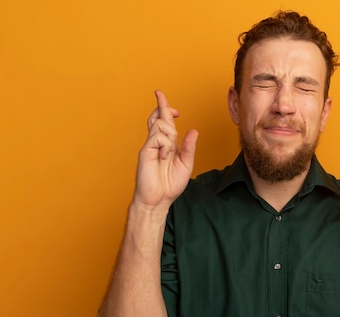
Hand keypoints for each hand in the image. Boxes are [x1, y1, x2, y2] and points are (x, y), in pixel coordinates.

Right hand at [133, 90, 197, 208]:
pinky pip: (157, 137)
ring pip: (161, 125)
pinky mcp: (145, 151)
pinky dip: (165, 145)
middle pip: (159, 117)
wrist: (158, 199)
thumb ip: (189, 147)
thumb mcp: (186, 164)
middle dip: (161, 104)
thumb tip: (194, 130)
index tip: (170, 103)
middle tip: (160, 93)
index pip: (165, 122)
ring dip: (169, 134)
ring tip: (169, 152)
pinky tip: (164, 156)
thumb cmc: (169, 185)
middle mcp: (157, 143)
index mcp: (167, 145)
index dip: (166, 109)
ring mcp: (150, 146)